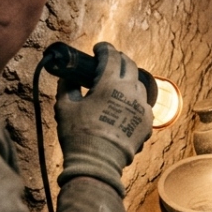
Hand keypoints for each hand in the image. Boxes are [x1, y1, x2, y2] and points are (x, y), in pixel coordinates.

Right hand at [54, 42, 152, 195]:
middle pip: (130, 66)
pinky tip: (125, 104)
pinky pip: (143, 104)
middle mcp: (130, 92)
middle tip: (109, 61)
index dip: (105, 48)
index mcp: (110, 84)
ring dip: (128, 79)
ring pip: (139, 84)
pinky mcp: (147, 122)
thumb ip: (67, 87)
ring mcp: (141, 107)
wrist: (98, 163)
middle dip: (119, 59)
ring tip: (118, 83)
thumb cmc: (79, 135)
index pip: (112, 56)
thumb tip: (68, 77)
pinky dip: (134, 99)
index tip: (98, 48)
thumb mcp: (65, 107)